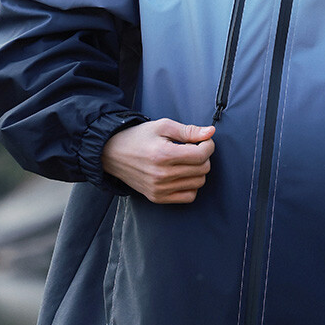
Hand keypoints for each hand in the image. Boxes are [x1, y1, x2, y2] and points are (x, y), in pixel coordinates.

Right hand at [101, 119, 215, 203]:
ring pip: (198, 183)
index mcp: (164, 155)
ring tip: (186, 161)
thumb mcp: (162, 126)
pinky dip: (191, 186)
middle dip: (203, 156)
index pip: (201, 155)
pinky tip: (183, 175)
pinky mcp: (158, 198)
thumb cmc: (138, 137)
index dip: (208, 145)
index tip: (204, 141)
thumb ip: (188, 130)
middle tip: (193, 149)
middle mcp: (162, 175)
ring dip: (198, 170)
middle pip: (203, 169)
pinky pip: (189, 197)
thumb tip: (210, 132)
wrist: (113, 153)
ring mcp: (160, 189)